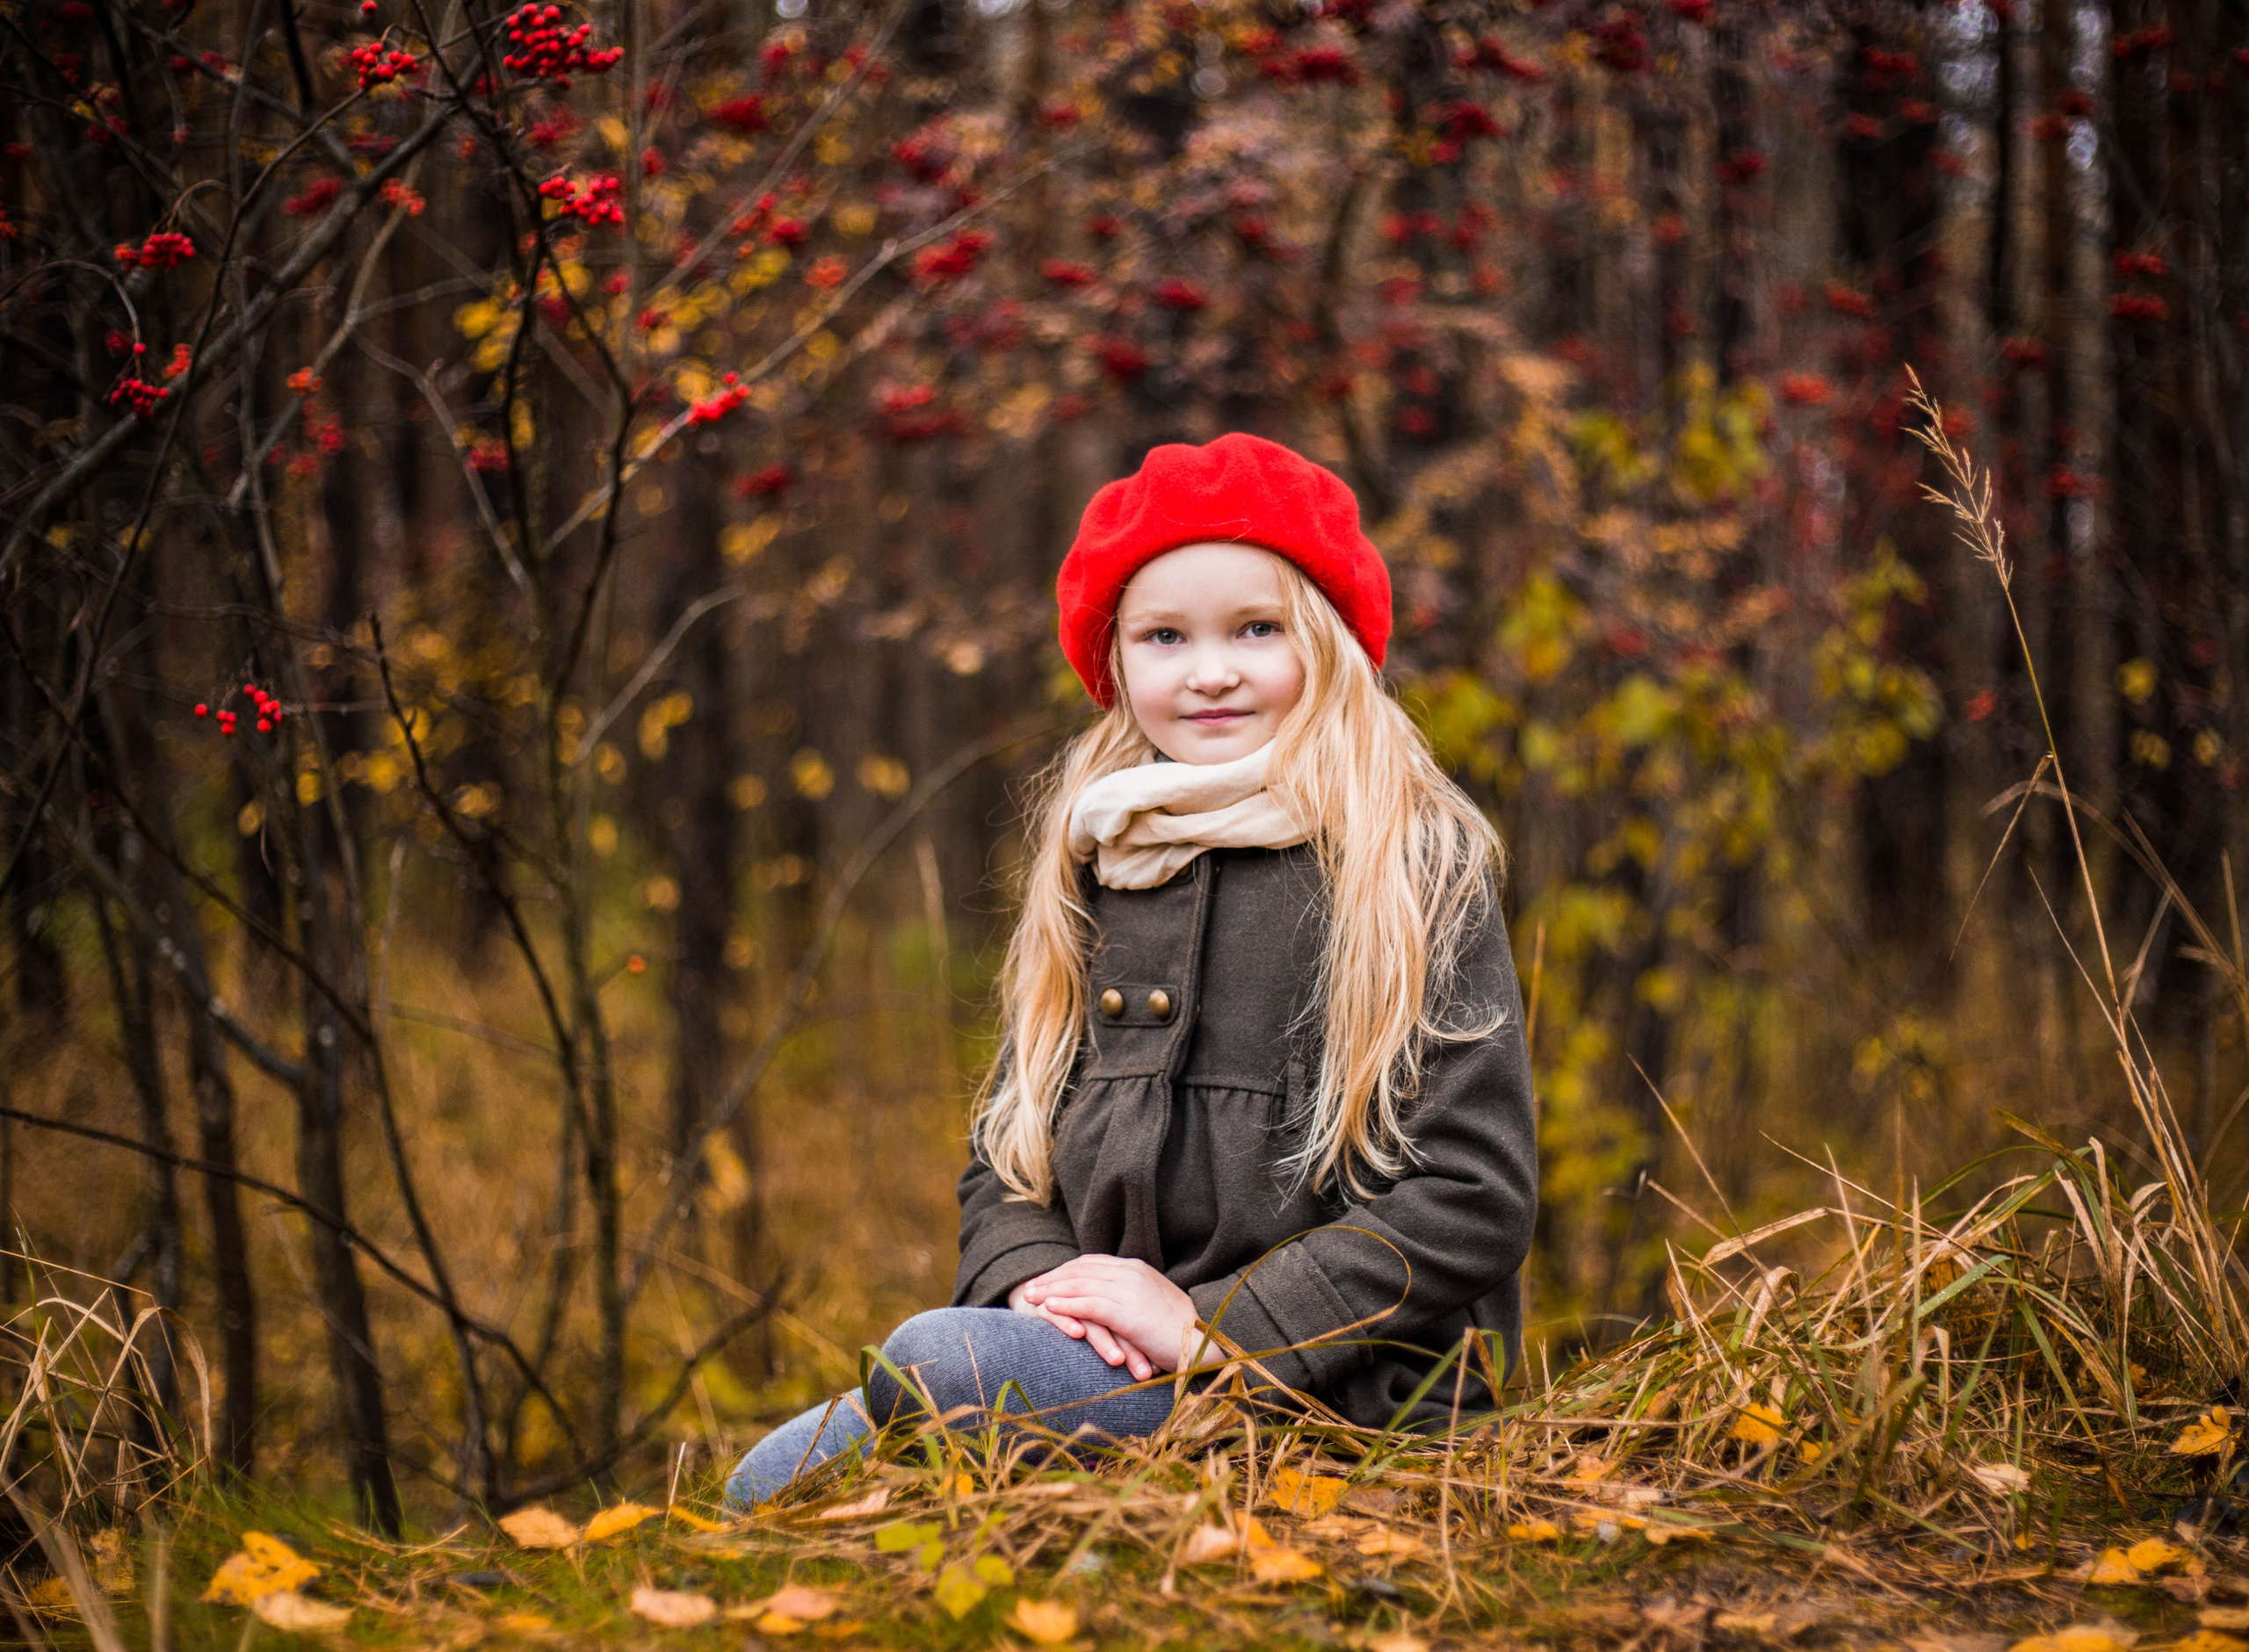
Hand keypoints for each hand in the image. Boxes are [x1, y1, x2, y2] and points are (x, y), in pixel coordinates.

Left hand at [1017, 1255, 1197, 1379]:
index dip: (1065, 1271)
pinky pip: (1090, 1303)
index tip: (1046, 1280)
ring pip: (1080, 1284)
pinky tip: (1049, 1308)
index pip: (1091, 1263)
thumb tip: (1113, 1304)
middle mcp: (1131, 1272)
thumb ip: (1131, 1298)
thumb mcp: (1151, 1306)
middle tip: (1029, 1289)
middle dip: (1052, 1278)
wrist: (1202, 1342)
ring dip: (1052, 1290)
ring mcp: (1129, 1289)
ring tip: (1031, 1298)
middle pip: (1080, 1270)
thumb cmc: (1178, 1332)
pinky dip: (1067, 1304)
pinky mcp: (1128, 1310)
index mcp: (1136, 1269)